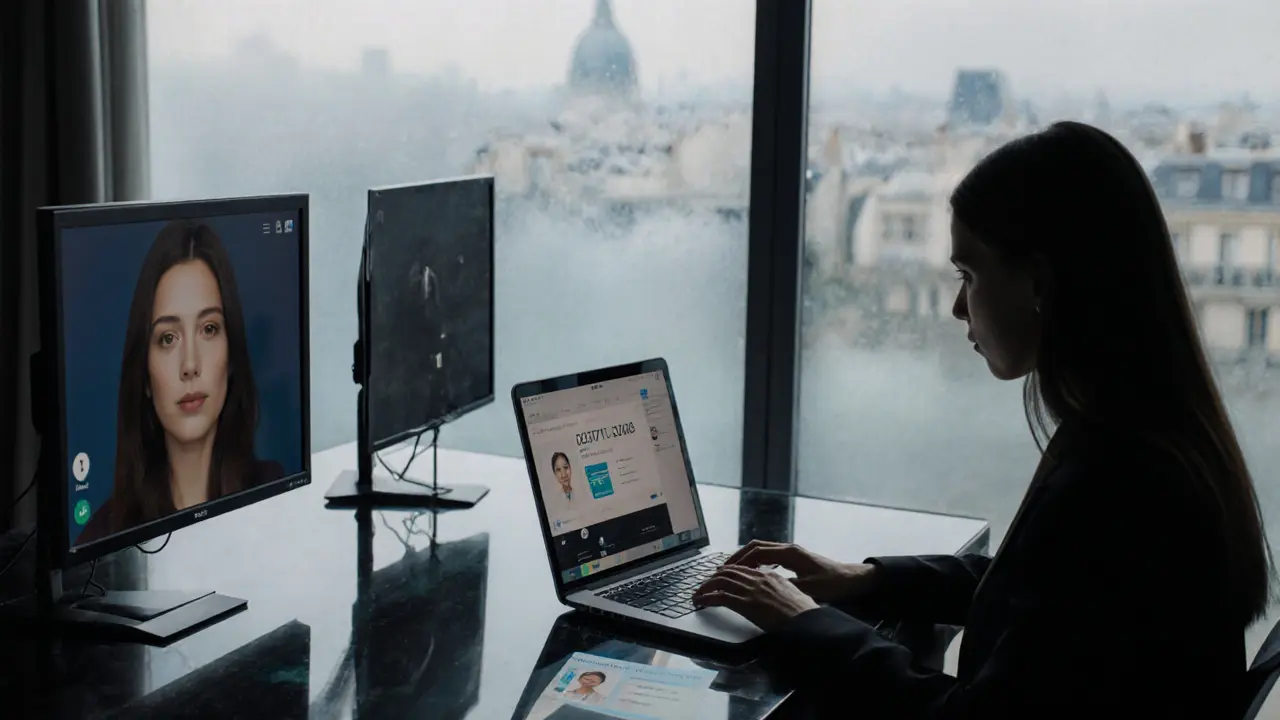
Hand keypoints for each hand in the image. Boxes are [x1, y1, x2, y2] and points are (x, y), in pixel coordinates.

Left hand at [692, 565, 819, 631]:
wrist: (806, 622)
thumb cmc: (804, 614)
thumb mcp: (795, 596)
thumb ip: (782, 592)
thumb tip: (778, 599)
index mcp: (771, 576)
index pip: (744, 568)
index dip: (729, 571)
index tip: (721, 576)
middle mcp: (758, 578)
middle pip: (729, 572)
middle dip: (714, 577)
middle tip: (705, 584)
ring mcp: (751, 590)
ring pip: (721, 581)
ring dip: (706, 586)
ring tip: (698, 593)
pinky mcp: (744, 604)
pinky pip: (719, 597)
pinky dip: (706, 598)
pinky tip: (700, 602)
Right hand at [721, 540, 879, 603]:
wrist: (852, 579)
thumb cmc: (833, 584)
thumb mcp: (810, 588)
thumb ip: (787, 586)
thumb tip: (765, 588)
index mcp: (790, 553)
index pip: (757, 552)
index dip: (739, 561)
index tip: (726, 570)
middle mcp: (789, 549)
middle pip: (755, 547)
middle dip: (737, 557)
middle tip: (721, 570)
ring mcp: (791, 552)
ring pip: (761, 550)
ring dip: (745, 559)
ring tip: (731, 571)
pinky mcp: (794, 558)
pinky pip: (769, 555)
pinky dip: (756, 561)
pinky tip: (751, 573)